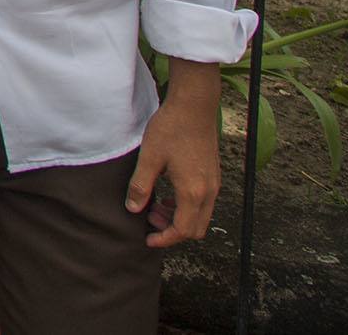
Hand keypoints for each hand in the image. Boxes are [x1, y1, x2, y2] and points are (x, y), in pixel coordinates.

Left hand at [128, 65, 223, 247]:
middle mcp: (209, 192)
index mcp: (193, 192)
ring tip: (155, 205)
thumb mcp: (149, 158)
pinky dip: (187, 207)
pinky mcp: (213, 176)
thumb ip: (141, 186)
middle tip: (149, 219)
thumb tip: (133, 209)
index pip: (182, 230)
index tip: (147, 239)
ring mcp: (214, 184)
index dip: (164, 239)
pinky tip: (168, 194)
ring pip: (201, 217)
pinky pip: (203, 203)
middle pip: (195, 229)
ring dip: (179, 219)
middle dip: (172, 231)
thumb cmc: (171, 129)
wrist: (194, 106)